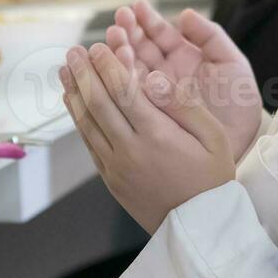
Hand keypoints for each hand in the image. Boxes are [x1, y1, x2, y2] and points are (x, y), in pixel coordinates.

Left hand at [61, 42, 234, 234]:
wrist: (199, 230)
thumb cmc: (212, 180)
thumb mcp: (214, 138)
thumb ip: (184, 104)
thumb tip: (154, 77)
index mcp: (157, 135)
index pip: (123, 91)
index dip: (107, 66)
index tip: (96, 47)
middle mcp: (131, 150)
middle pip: (99, 104)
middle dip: (84, 74)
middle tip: (73, 52)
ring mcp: (117, 167)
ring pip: (88, 123)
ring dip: (74, 94)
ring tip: (64, 71)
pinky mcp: (111, 180)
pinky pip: (89, 144)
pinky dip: (78, 121)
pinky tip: (74, 104)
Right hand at [105, 0, 262, 161]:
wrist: (239, 146)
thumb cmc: (240, 106)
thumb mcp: (232, 65)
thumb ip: (211, 36)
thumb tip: (184, 14)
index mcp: (184, 60)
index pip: (160, 36)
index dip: (147, 21)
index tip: (135, 8)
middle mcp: (165, 74)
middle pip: (140, 48)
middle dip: (127, 32)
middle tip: (119, 21)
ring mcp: (153, 94)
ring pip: (129, 68)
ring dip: (119, 51)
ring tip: (113, 37)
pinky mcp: (145, 113)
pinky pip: (127, 93)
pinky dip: (117, 78)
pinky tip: (112, 64)